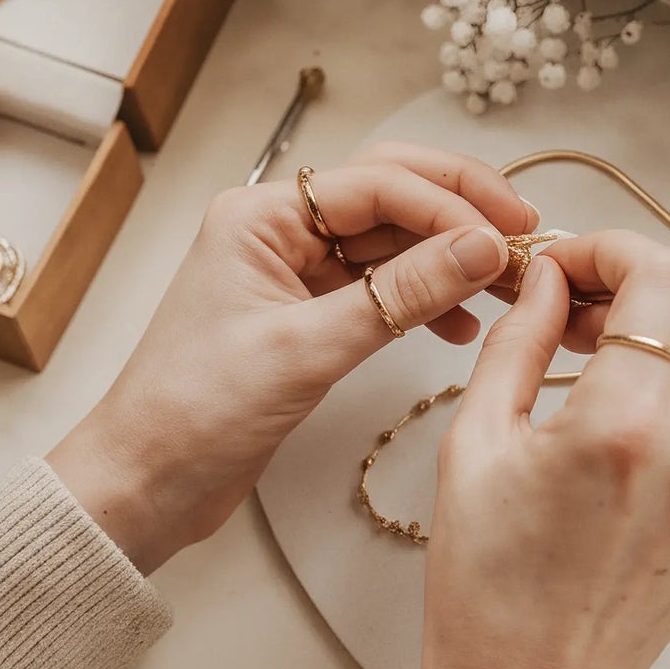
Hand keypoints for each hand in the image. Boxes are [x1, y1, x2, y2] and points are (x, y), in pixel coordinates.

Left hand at [47, 141, 537, 573]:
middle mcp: (277, 230)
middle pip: (389, 195)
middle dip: (459, 211)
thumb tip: (481, 248)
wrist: (143, 485)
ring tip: (508, 284)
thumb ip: (401, 295)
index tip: (509, 236)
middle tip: (526, 233)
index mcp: (261, 216)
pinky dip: (424, 299)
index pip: (378, 183)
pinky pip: (380, 287)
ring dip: (450, 257)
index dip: (451, 204)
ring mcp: (292, 272)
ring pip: (391, 242)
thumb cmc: (196, 412)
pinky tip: (463, 323)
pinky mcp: (305, 315)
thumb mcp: (309, 349)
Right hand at [418, 230, 669, 668]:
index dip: (609, 249)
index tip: (565, 264)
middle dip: (654, 272)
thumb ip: (519, 341)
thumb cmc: (486, 585)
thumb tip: (549, 278)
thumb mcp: (475, 443)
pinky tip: (646, 386)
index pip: (659, 278)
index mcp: (624, 426)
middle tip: (591, 293)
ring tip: (617, 340)